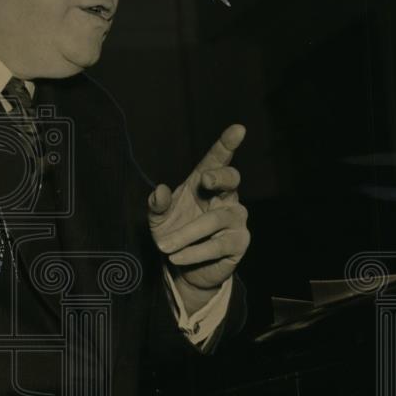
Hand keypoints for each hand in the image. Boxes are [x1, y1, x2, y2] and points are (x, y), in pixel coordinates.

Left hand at [148, 124, 250, 305]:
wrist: (182, 266)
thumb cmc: (172, 232)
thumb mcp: (157, 218)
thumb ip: (157, 204)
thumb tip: (159, 190)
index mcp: (205, 184)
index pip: (218, 160)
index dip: (227, 144)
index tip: (238, 129)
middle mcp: (225, 197)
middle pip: (232, 179)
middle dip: (220, 176)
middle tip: (205, 179)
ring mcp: (236, 219)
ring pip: (215, 220)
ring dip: (186, 233)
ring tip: (164, 246)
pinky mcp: (239, 242)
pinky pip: (217, 245)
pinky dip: (193, 252)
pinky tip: (177, 257)